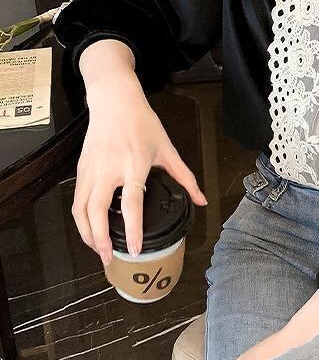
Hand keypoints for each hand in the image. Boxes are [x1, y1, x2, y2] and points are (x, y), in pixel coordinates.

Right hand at [72, 39, 207, 266]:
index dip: (132, 229)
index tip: (134, 249)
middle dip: (99, 239)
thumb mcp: (168, 149)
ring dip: (86, 233)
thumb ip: (185, 177)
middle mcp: (109, 170)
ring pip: (81, 209)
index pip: (132, 203)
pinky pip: (77, 199)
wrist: (114, 100)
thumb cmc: (141, 122)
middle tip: (108, 258)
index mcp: (134, 165)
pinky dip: (80, 218)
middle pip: (97, 211)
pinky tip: (88, 228)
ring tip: (97, 249)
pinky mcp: (81, 168)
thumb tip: (201, 200)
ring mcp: (92, 170)